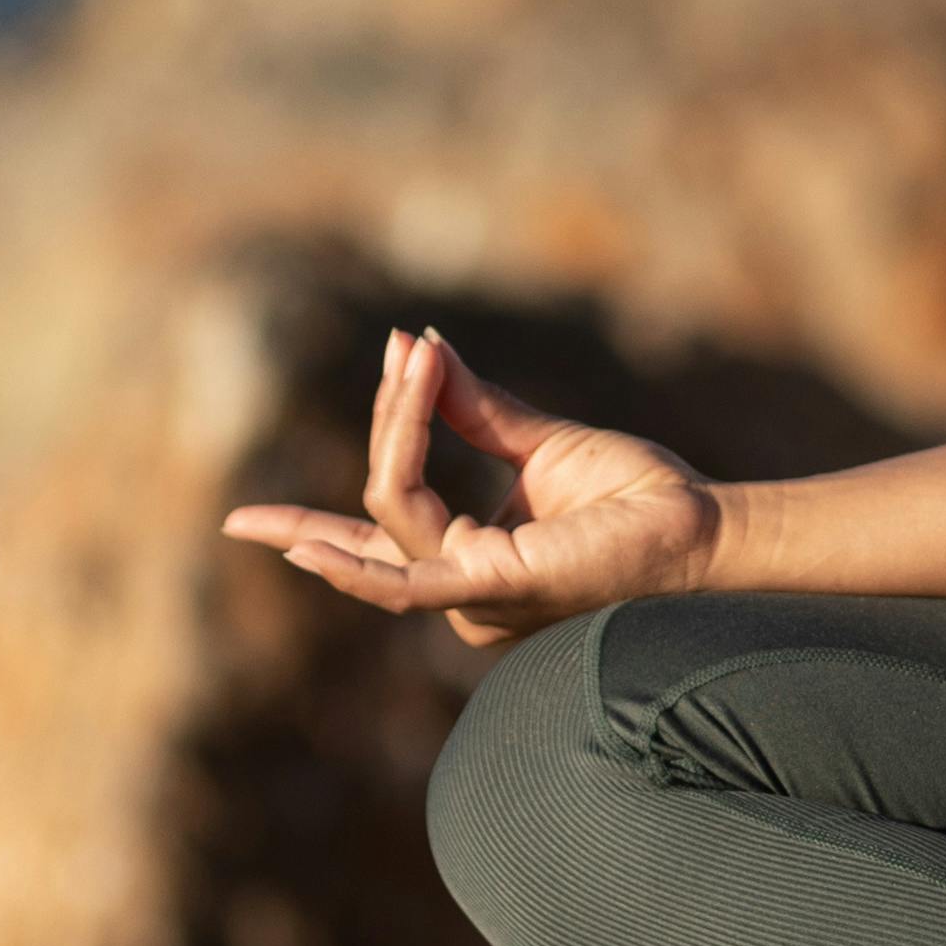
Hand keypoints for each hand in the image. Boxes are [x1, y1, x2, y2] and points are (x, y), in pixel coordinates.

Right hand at [220, 325, 723, 649]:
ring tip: (404, 362)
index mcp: (468, 558)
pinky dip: (354, 566)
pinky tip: (306, 552)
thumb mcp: (541, 442)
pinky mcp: (493, 590)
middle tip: (243, 514)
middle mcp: (461, 589)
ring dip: (395, 430)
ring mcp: (472, 595)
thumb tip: (421, 350)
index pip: (381, 521)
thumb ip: (475, 408)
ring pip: (392, 511)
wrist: (702, 525)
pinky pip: (404, 581)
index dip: (362, 460)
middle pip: (375, 516)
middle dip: (302, 518)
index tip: (398, 352)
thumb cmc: (638, 496)